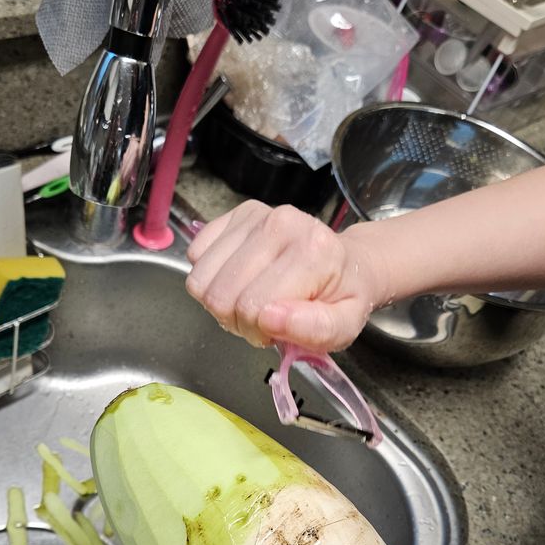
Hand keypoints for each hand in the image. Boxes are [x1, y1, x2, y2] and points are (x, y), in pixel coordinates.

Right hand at [186, 201, 386, 351]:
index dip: (255, 331)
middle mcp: (281, 224)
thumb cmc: (342, 297)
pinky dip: (211, 277)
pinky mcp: (239, 214)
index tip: (274, 330)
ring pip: (201, 279)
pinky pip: (196, 256)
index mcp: (312, 252)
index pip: (250, 307)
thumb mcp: (343, 327)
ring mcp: (257, 215)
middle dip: (235, 319)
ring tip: (250, 300)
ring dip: (220, 300)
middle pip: (220, 295)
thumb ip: (315, 329)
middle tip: (261, 319)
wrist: (348, 262)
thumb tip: (269, 320)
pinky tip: (240, 279)